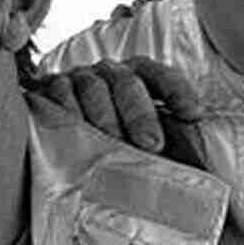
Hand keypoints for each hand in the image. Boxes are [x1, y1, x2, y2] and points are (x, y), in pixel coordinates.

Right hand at [33, 58, 200, 152]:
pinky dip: (69, 114)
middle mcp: (110, 73)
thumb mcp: (135, 135)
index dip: (178, 90)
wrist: (54, 132)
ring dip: (106, 118)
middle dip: (141, 113)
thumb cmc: (108, 137)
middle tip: (152, 144)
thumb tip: (194, 171)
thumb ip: (163, 140)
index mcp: (137, 76)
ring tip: (115, 146)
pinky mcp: (50, 89)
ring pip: (94, 88)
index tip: (193, 114)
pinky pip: (60, 95)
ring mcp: (79, 78)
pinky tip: (77, 136)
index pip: (161, 75)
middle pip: (128, 82)